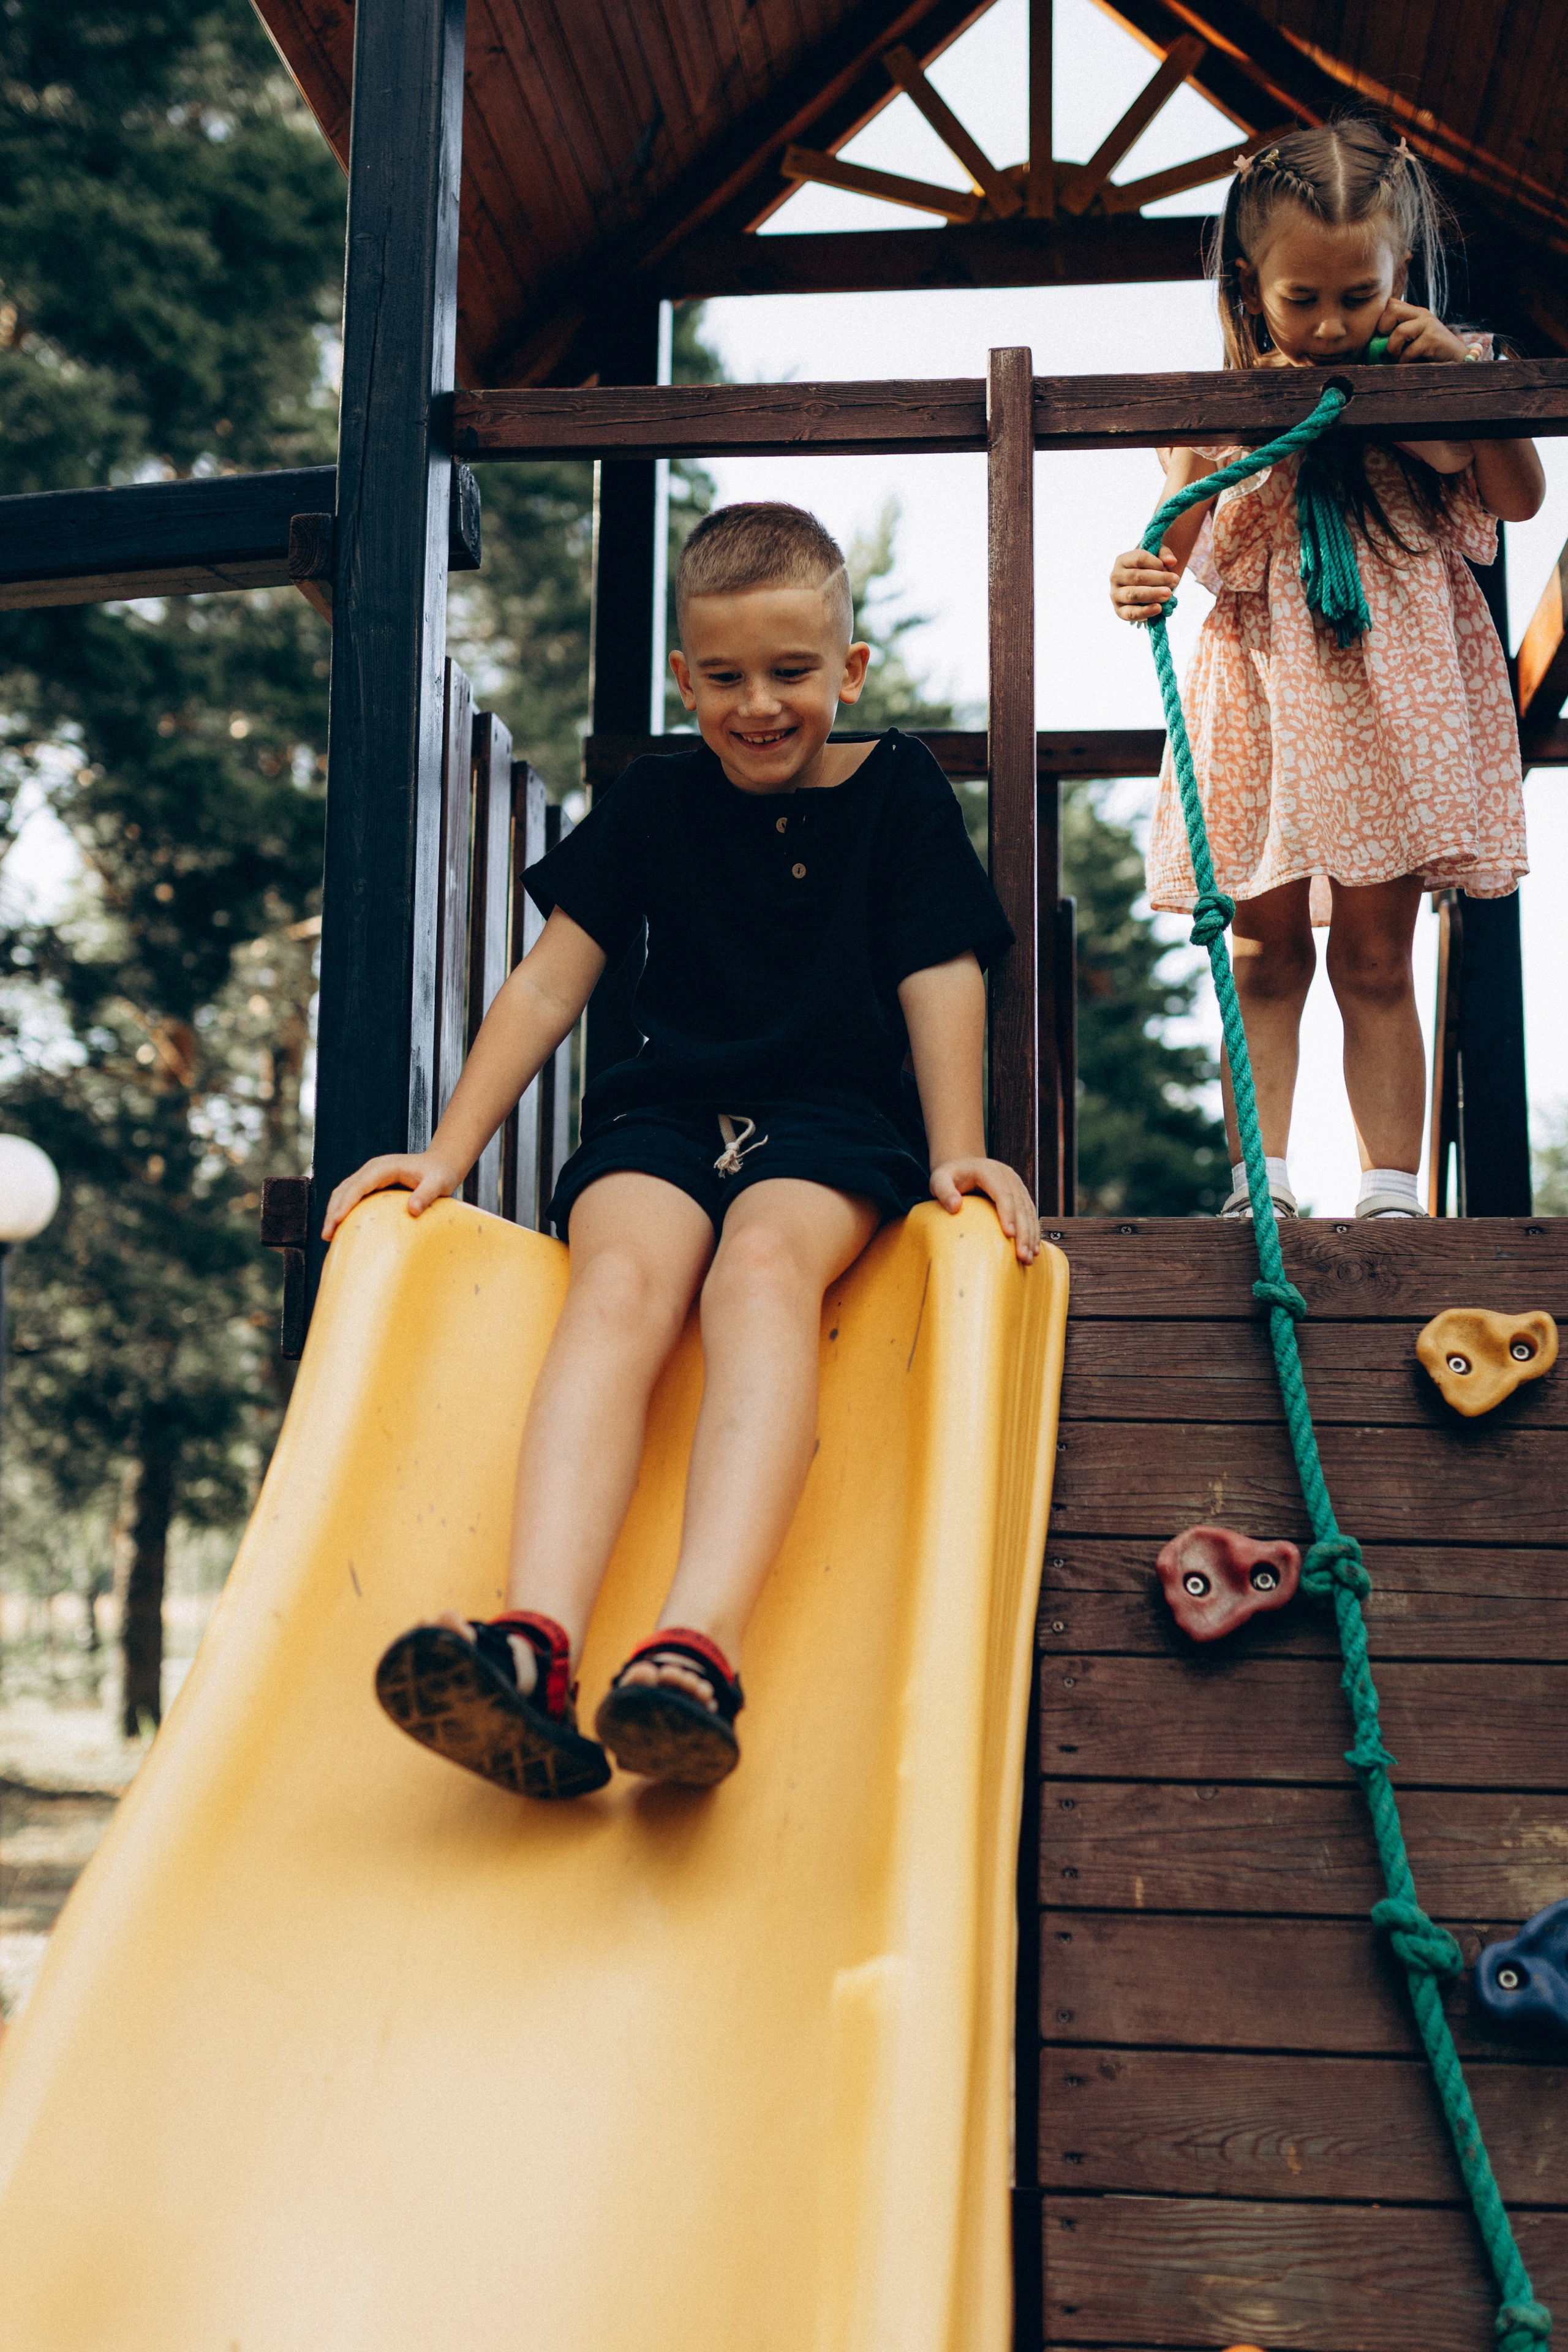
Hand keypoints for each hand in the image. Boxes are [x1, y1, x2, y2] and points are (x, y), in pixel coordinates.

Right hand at [321, 1151, 462, 1241]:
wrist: (441, 1164)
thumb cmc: (441, 1173)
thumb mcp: (439, 1183)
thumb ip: (427, 1195)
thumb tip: (413, 1210)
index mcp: (384, 1167)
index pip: (358, 1185)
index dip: (346, 1203)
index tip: (336, 1220)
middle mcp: (372, 1169)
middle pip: (345, 1189)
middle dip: (333, 1211)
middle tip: (326, 1235)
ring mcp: (370, 1176)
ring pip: (344, 1192)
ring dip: (334, 1212)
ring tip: (328, 1235)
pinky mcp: (372, 1184)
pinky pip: (352, 1196)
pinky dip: (343, 1211)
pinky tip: (342, 1228)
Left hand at [929, 1157, 1039, 1264]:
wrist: (963, 1165)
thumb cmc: (949, 1176)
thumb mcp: (939, 1179)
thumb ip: (944, 1191)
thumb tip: (955, 1206)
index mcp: (990, 1171)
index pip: (1003, 1193)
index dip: (1008, 1213)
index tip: (1009, 1234)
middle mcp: (1008, 1177)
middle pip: (1020, 1206)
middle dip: (1023, 1232)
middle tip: (1022, 1255)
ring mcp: (1016, 1185)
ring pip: (1028, 1211)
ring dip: (1030, 1235)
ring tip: (1028, 1258)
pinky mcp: (1020, 1195)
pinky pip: (1029, 1214)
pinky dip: (1032, 1232)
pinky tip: (1032, 1249)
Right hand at [1110, 546, 1178, 623]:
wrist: (1144, 586)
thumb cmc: (1151, 569)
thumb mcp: (1157, 556)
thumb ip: (1165, 554)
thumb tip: (1171, 561)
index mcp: (1123, 560)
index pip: (1139, 559)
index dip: (1156, 563)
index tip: (1169, 566)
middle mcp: (1115, 577)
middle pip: (1137, 577)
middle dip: (1158, 579)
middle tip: (1175, 581)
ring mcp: (1116, 594)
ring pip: (1133, 594)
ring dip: (1153, 594)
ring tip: (1169, 594)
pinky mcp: (1120, 611)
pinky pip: (1131, 613)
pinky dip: (1145, 611)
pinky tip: (1158, 608)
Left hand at [1374, 298, 1471, 365]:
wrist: (1458, 361)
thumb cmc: (1429, 355)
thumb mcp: (1411, 342)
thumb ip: (1395, 338)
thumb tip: (1368, 349)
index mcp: (1413, 313)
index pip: (1389, 304)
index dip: (1379, 319)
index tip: (1379, 337)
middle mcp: (1421, 314)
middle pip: (1391, 309)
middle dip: (1382, 330)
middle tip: (1387, 346)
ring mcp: (1428, 324)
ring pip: (1399, 332)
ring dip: (1393, 350)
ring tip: (1398, 359)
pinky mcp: (1433, 339)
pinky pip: (1409, 351)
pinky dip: (1404, 362)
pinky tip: (1408, 365)